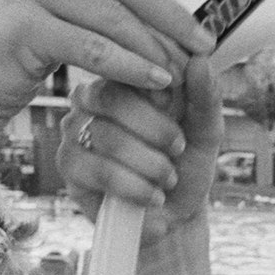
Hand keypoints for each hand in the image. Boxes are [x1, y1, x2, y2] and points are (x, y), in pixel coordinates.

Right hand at [0, 0, 210, 143]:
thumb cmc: (14, 63)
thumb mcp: (58, 20)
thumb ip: (98, 4)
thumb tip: (170, 19)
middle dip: (169, 16)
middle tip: (206, 46)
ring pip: (113, 17)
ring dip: (154, 50)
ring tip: (181, 75)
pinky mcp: (20, 23)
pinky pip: (95, 46)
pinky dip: (131, 67)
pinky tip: (156, 81)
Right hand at [64, 58, 219, 240]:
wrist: (175, 214)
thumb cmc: (186, 164)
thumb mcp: (206, 131)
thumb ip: (205, 97)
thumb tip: (201, 60)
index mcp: (121, 81)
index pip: (127, 65)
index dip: (156, 87)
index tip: (175, 106)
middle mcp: (91, 100)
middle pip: (112, 98)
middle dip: (156, 129)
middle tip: (178, 148)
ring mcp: (75, 132)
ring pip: (107, 137)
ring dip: (151, 164)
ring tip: (168, 178)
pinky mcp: (69, 166)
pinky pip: (99, 170)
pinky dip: (136, 187)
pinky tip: (153, 196)